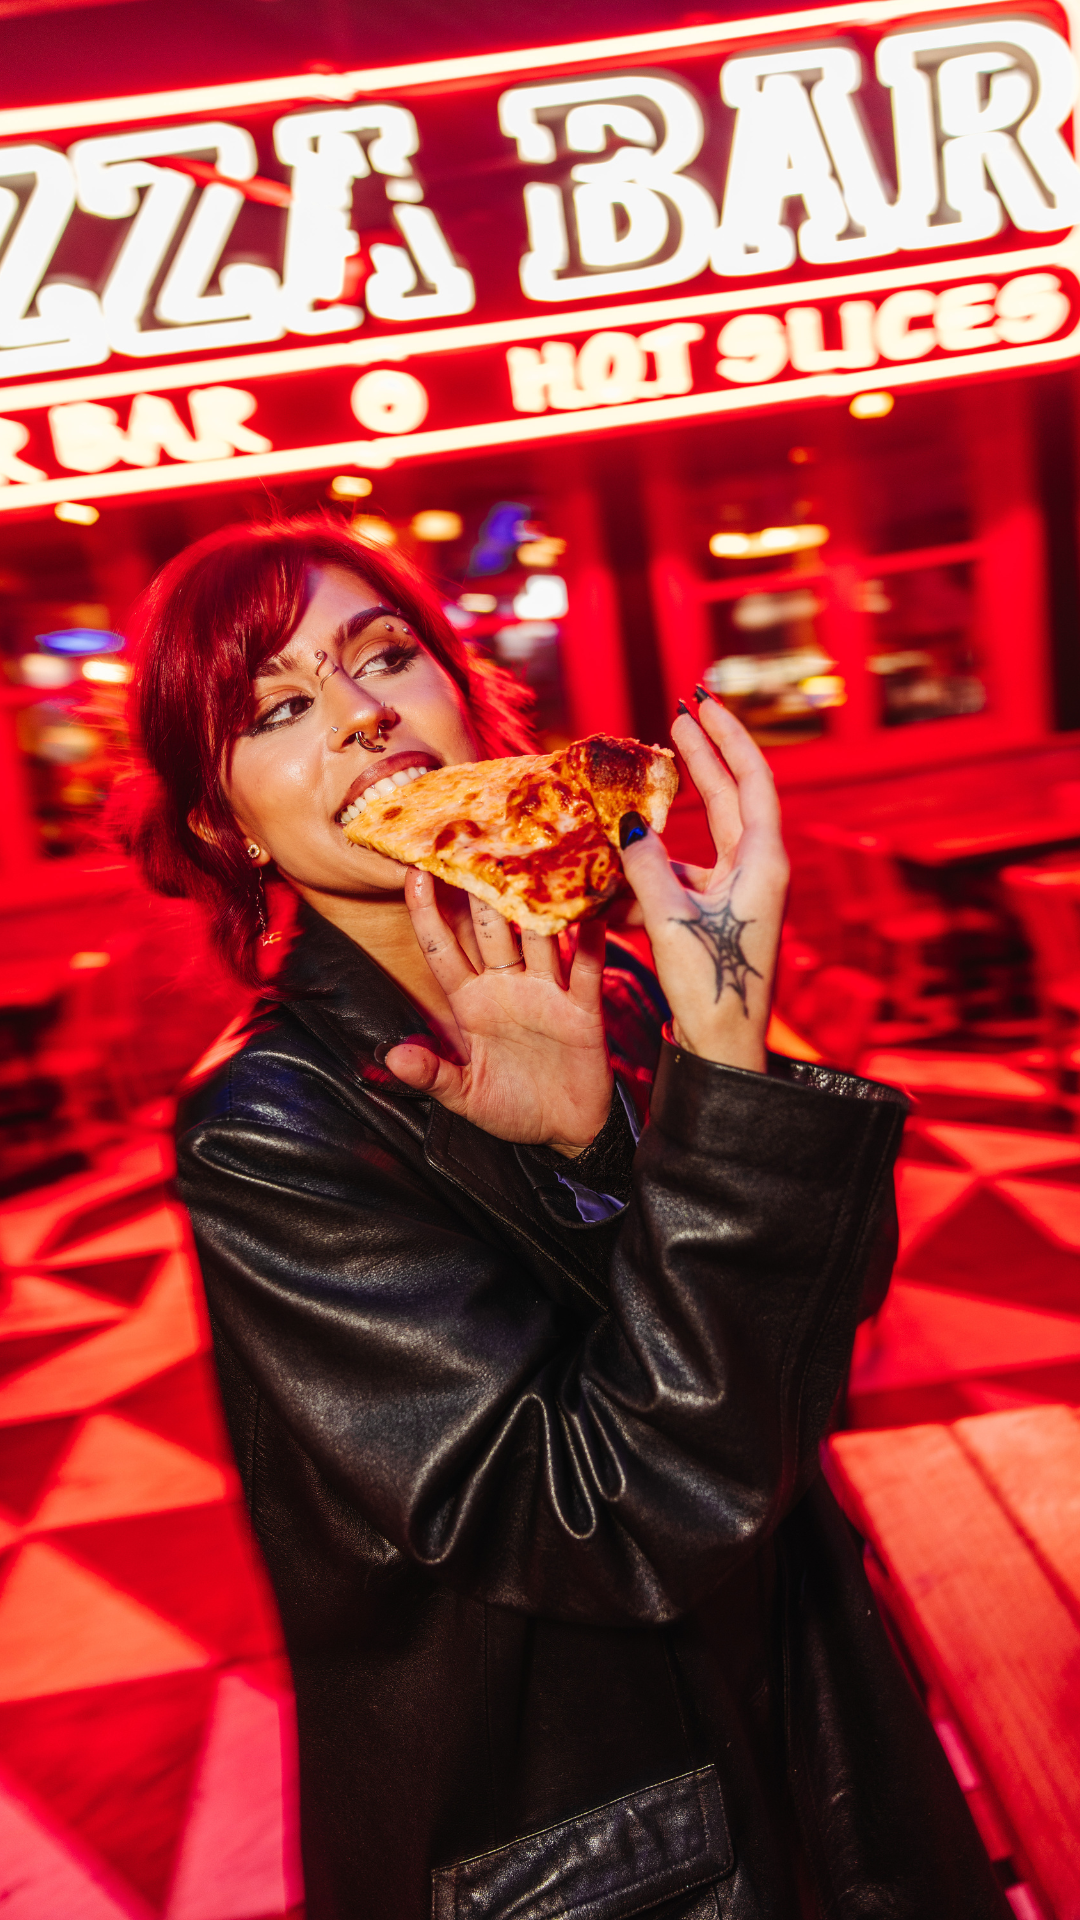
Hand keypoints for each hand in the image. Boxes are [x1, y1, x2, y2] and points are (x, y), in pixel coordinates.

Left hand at [385, 872, 613, 1155]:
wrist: (567, 1132)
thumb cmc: (512, 1109)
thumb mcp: (464, 1097)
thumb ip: (432, 1075)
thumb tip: (392, 1056)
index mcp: (471, 1003)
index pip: (443, 948)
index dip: (428, 912)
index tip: (414, 871)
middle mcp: (505, 987)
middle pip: (488, 929)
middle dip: (478, 888)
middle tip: (473, 839)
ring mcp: (545, 993)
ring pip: (536, 938)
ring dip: (532, 903)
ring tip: (529, 859)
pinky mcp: (581, 1009)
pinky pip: (584, 969)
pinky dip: (589, 941)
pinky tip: (590, 910)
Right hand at [618, 695, 788, 1072]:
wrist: (727, 1049)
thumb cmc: (710, 986)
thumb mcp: (672, 918)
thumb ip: (647, 865)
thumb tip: (628, 825)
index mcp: (764, 862)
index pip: (752, 778)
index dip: (727, 737)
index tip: (700, 704)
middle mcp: (758, 870)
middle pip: (734, 796)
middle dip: (707, 756)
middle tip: (680, 715)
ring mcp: (740, 892)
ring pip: (705, 835)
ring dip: (676, 810)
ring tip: (643, 781)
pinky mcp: (719, 915)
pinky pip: (686, 872)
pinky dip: (658, 861)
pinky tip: (624, 858)